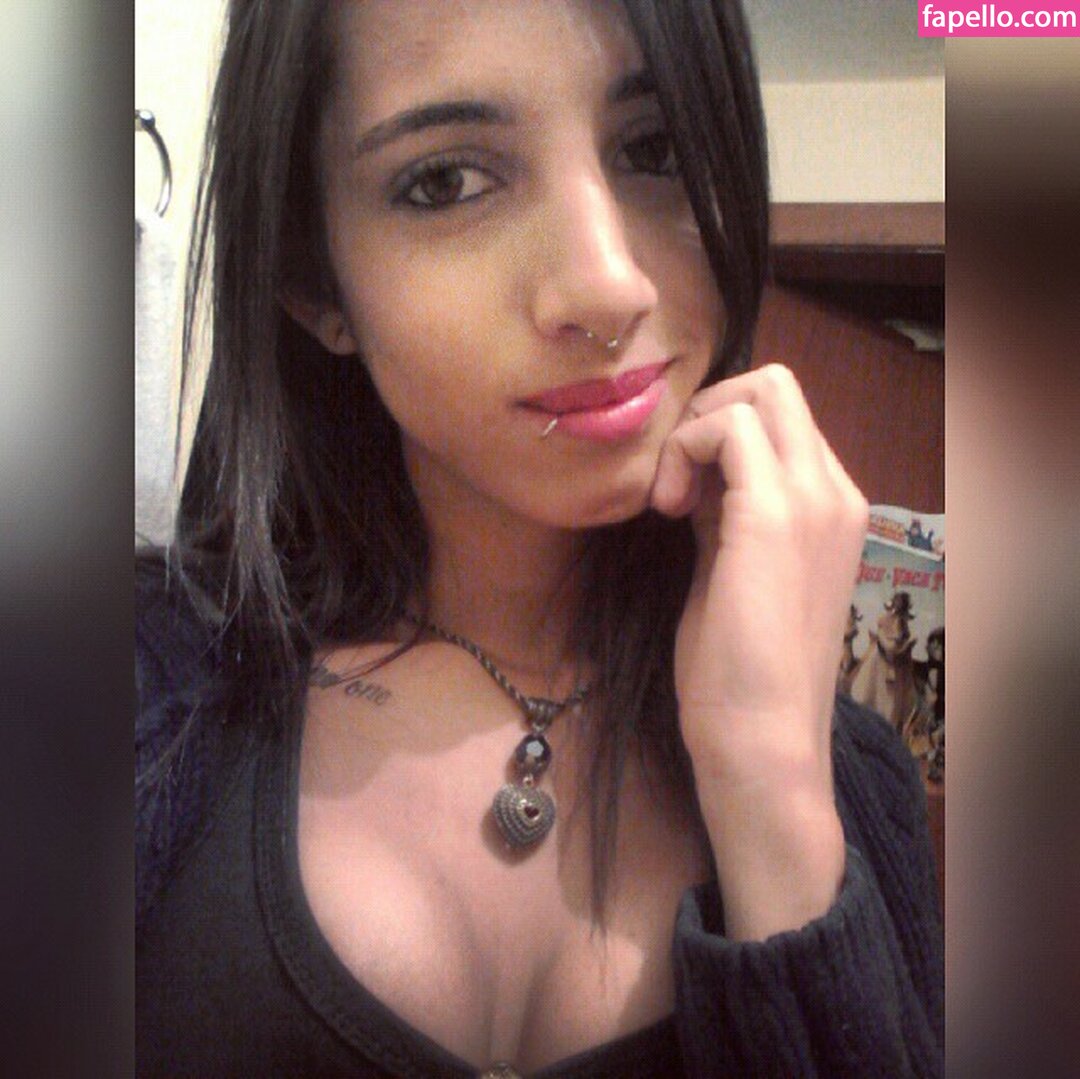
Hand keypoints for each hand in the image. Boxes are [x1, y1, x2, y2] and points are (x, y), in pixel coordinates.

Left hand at [651, 364, 868, 938]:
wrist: (760, 740)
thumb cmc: (739, 671)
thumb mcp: (734, 572)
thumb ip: (726, 516)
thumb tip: (695, 476)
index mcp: (831, 508)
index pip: (778, 420)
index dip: (716, 439)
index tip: (678, 496)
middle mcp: (835, 492)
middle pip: (775, 386)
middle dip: (707, 414)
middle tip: (671, 480)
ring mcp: (814, 498)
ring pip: (756, 392)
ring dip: (693, 431)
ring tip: (666, 501)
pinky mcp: (775, 514)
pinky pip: (728, 427)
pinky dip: (683, 450)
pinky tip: (664, 508)